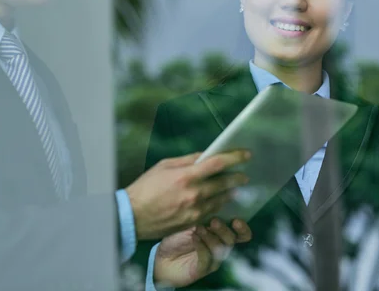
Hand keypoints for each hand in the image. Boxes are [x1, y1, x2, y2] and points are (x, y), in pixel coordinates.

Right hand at [126, 151, 250, 239]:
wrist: (132, 217)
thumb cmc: (145, 188)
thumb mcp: (164, 166)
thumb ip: (187, 161)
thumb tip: (205, 156)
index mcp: (186, 176)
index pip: (217, 163)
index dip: (234, 157)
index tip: (246, 154)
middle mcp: (194, 194)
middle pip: (224, 183)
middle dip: (238, 178)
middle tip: (245, 175)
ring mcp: (195, 211)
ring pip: (221, 199)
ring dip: (230, 192)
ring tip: (235, 187)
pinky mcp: (193, 223)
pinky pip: (212, 212)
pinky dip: (218, 204)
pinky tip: (220, 200)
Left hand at [154, 218, 252, 287]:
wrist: (162, 257)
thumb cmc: (178, 237)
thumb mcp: (191, 221)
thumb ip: (204, 215)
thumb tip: (214, 201)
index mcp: (222, 235)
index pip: (241, 234)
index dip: (243, 228)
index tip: (236, 219)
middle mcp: (221, 247)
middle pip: (232, 240)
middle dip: (224, 229)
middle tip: (214, 221)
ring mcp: (212, 260)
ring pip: (220, 249)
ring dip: (211, 237)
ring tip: (199, 228)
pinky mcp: (202, 269)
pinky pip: (206, 259)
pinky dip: (201, 246)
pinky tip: (194, 238)